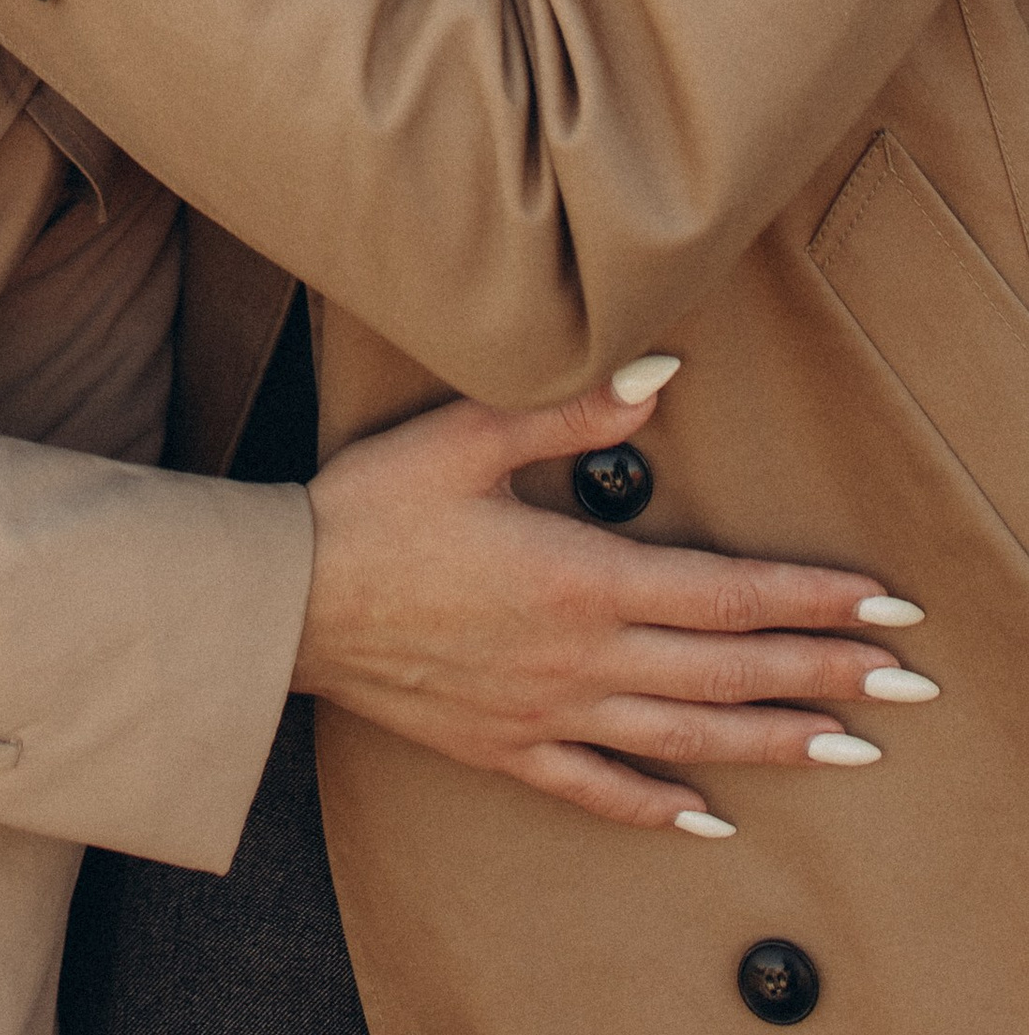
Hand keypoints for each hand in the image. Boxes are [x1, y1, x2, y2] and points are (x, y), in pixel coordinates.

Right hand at [297, 366, 929, 829]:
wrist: (288, 599)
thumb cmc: (373, 508)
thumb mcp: (465, 435)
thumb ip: (569, 412)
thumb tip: (658, 376)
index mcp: (582, 577)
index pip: (726, 592)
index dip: (811, 597)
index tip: (883, 605)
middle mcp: (582, 656)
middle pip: (729, 671)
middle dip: (826, 672)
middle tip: (907, 684)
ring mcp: (549, 712)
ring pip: (688, 737)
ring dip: (777, 740)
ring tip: (852, 747)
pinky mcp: (508, 749)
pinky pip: (601, 789)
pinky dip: (663, 807)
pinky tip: (713, 818)